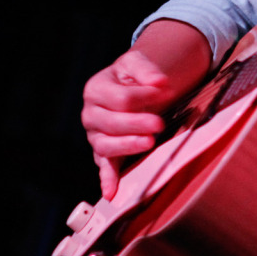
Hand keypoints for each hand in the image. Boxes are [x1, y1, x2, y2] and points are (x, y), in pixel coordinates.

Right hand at [80, 21, 210, 199]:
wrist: (130, 86)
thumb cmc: (133, 76)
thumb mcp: (137, 63)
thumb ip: (147, 70)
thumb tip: (160, 83)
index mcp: (96, 89)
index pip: (121, 98)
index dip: (144, 96)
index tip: (166, 92)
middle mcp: (90, 114)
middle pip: (112, 123)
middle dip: (137, 123)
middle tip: (159, 123)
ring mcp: (95, 136)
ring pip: (105, 146)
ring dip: (127, 146)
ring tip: (149, 142)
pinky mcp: (103, 153)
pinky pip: (103, 167)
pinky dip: (107, 180)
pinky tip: (112, 192)